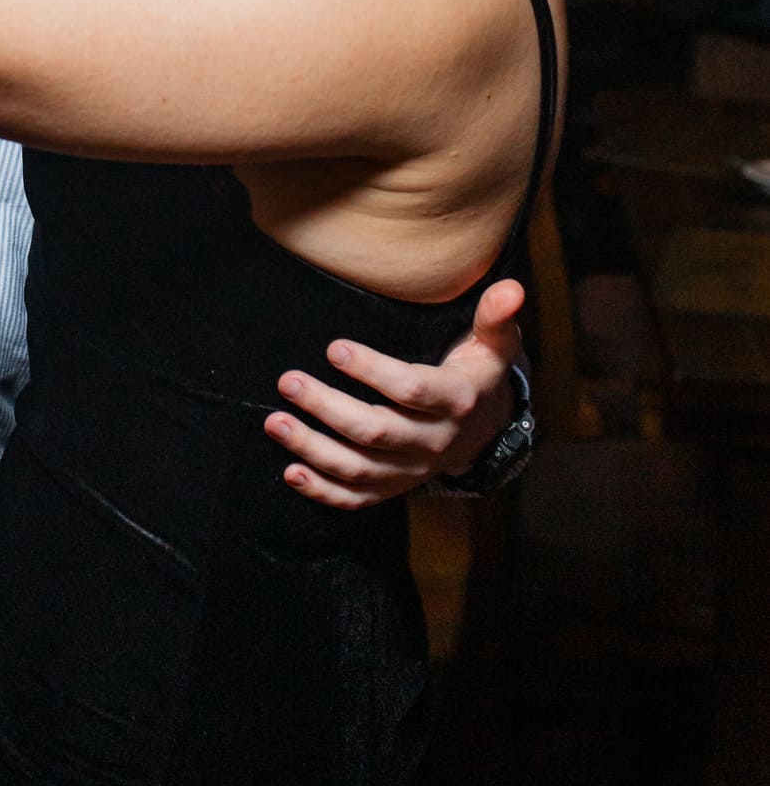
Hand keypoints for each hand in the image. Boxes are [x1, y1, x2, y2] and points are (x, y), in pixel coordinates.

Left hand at [264, 276, 525, 508]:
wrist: (484, 431)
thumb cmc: (476, 374)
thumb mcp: (493, 345)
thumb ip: (495, 317)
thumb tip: (512, 286)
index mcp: (456, 402)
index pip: (412, 391)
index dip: (374, 372)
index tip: (334, 348)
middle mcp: (433, 443)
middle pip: (376, 432)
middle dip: (328, 408)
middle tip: (288, 381)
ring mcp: (411, 471)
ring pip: (359, 469)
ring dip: (313, 449)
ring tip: (275, 422)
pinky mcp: (392, 488)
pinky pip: (356, 499)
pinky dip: (322, 491)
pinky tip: (290, 471)